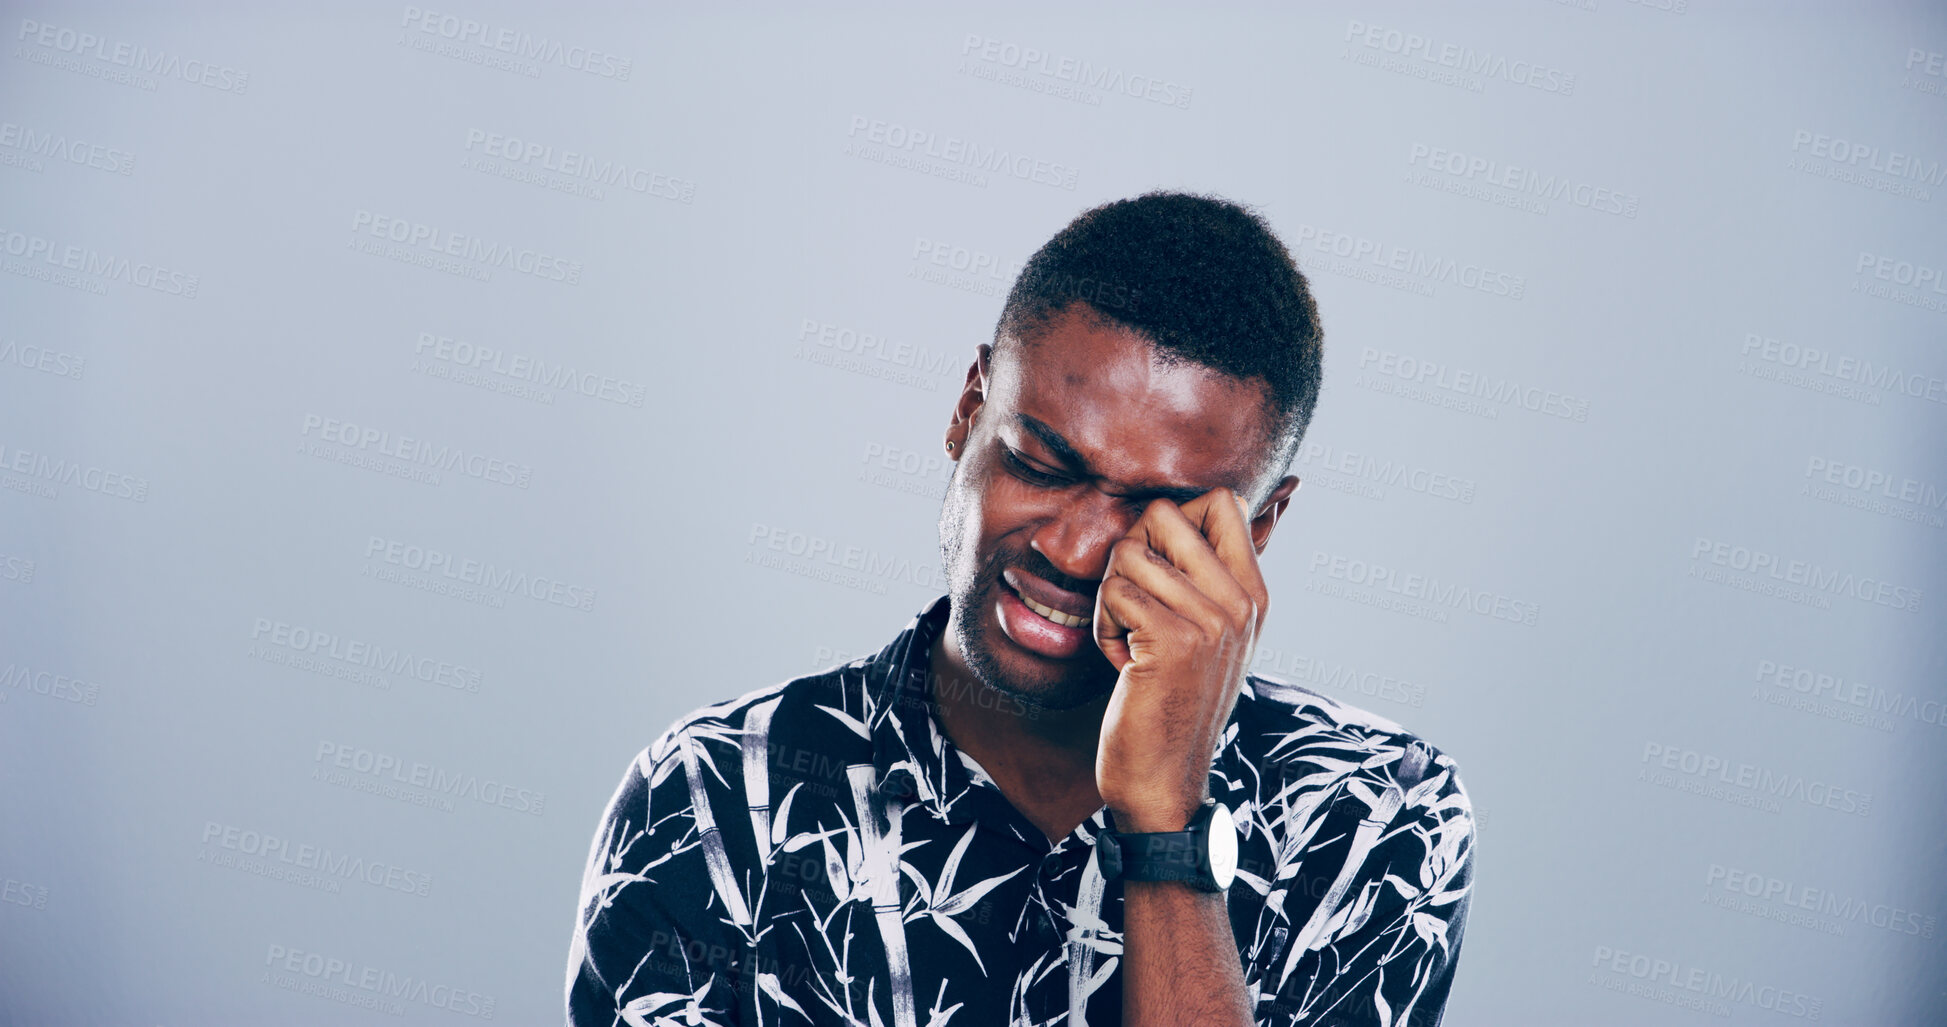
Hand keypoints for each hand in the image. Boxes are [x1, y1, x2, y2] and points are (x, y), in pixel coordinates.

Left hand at [1093, 486, 1269, 833]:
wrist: (1164, 781)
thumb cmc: (1176, 704)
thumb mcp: (1217, 635)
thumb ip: (1224, 570)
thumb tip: (1283, 493)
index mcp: (1254, 594)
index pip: (1222, 500)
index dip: (1173, 520)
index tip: (1162, 570)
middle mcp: (1240, 602)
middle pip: (1164, 513)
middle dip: (1129, 553)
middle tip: (1136, 605)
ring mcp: (1211, 621)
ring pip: (1127, 554)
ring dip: (1110, 600)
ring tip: (1131, 642)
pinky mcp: (1172, 641)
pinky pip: (1114, 594)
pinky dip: (1103, 628)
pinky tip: (1123, 663)